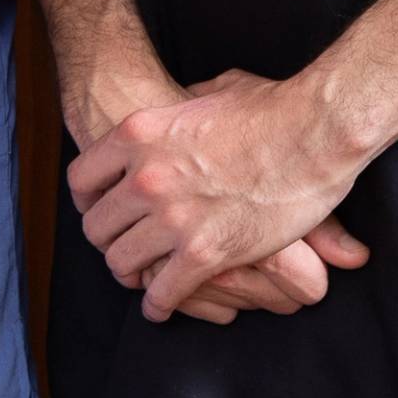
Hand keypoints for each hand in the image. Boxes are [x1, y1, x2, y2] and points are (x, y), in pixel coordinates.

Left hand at [69, 69, 368, 323]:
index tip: (99, 211)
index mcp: (138, 134)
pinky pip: (163, 291)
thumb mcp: (209, 91)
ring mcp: (172, 216)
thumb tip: (184, 103)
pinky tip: (161, 307)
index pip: (82, 178)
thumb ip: (184, 106)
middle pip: (97, 226)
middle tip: (122, 250)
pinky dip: (159, 304)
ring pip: (122, 263)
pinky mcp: (204, 252)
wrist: (316, 131)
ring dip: (131, 275)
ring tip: (140, 280)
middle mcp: (145, 176)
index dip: (88, 201)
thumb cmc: (272, 108)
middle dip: (108, 242)